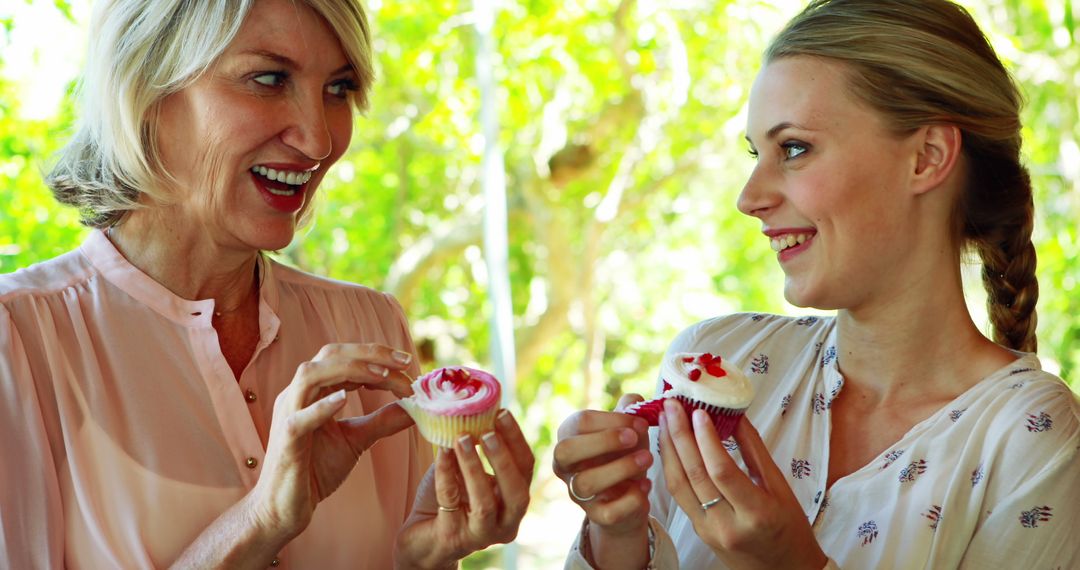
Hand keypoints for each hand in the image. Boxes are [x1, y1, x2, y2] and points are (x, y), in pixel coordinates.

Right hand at [250, 343, 416, 539]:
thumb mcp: (356, 440)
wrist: (285, 508)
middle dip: (369, 353)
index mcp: (313, 391)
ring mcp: (288, 415)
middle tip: (404, 361)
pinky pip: (299, 418)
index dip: (377, 356)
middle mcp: (298, 395)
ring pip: (311, 375)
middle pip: (329, 355)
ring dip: (350, 370)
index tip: (407, 364)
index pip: (344, 358)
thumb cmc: (315, 470)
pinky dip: (321, 407)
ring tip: (383, 376)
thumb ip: (383, 420)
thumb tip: (415, 405)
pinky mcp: (286, 441)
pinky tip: (343, 399)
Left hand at [395, 409, 534, 568]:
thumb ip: (474, 446)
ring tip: (461, 439)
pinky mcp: (455, 539)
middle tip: (488, 432)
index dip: (516, 439)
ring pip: (485, 502)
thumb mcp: (467, 469)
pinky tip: (440, 452)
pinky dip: (446, 472)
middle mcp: (506, 521)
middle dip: (503, 458)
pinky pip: (451, 501)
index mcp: (515, 499)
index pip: (525, 468)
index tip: (502, 412)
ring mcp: (482, 535)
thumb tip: (472, 409)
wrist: (422, 535)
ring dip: (474, 467)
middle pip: (517, 491)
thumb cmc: (449, 498)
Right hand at [551, 394, 652, 566]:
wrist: (629, 494)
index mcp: (569, 436)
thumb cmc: (624, 452)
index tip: (640, 422)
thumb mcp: (628, 428)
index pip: (579, 422)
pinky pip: (608, 512)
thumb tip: (633, 400)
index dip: (611, 420)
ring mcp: (577, 493)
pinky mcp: (596, 516)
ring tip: (648, 458)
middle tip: (634, 438)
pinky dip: (631, 498)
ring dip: (621, 468)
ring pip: (586, 482)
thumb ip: (630, 410)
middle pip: (566, 450)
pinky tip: (645, 485)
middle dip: (603, 441)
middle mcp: (565, 465)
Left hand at [658, 399, 827, 569]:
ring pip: (678, 485)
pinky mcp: (698, 531)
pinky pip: (679, 495)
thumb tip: (734, 415)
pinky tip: (670, 445)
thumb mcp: (781, 487)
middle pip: (694, 474)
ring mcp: (708, 530)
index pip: (721, 471)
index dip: (706, 439)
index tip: (698, 411)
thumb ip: (754, 451)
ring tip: (665, 418)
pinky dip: (672, 467)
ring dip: (668, 448)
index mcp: (756, 514)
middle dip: (679, 435)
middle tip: (672, 404)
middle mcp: (727, 525)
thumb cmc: (789, 528)